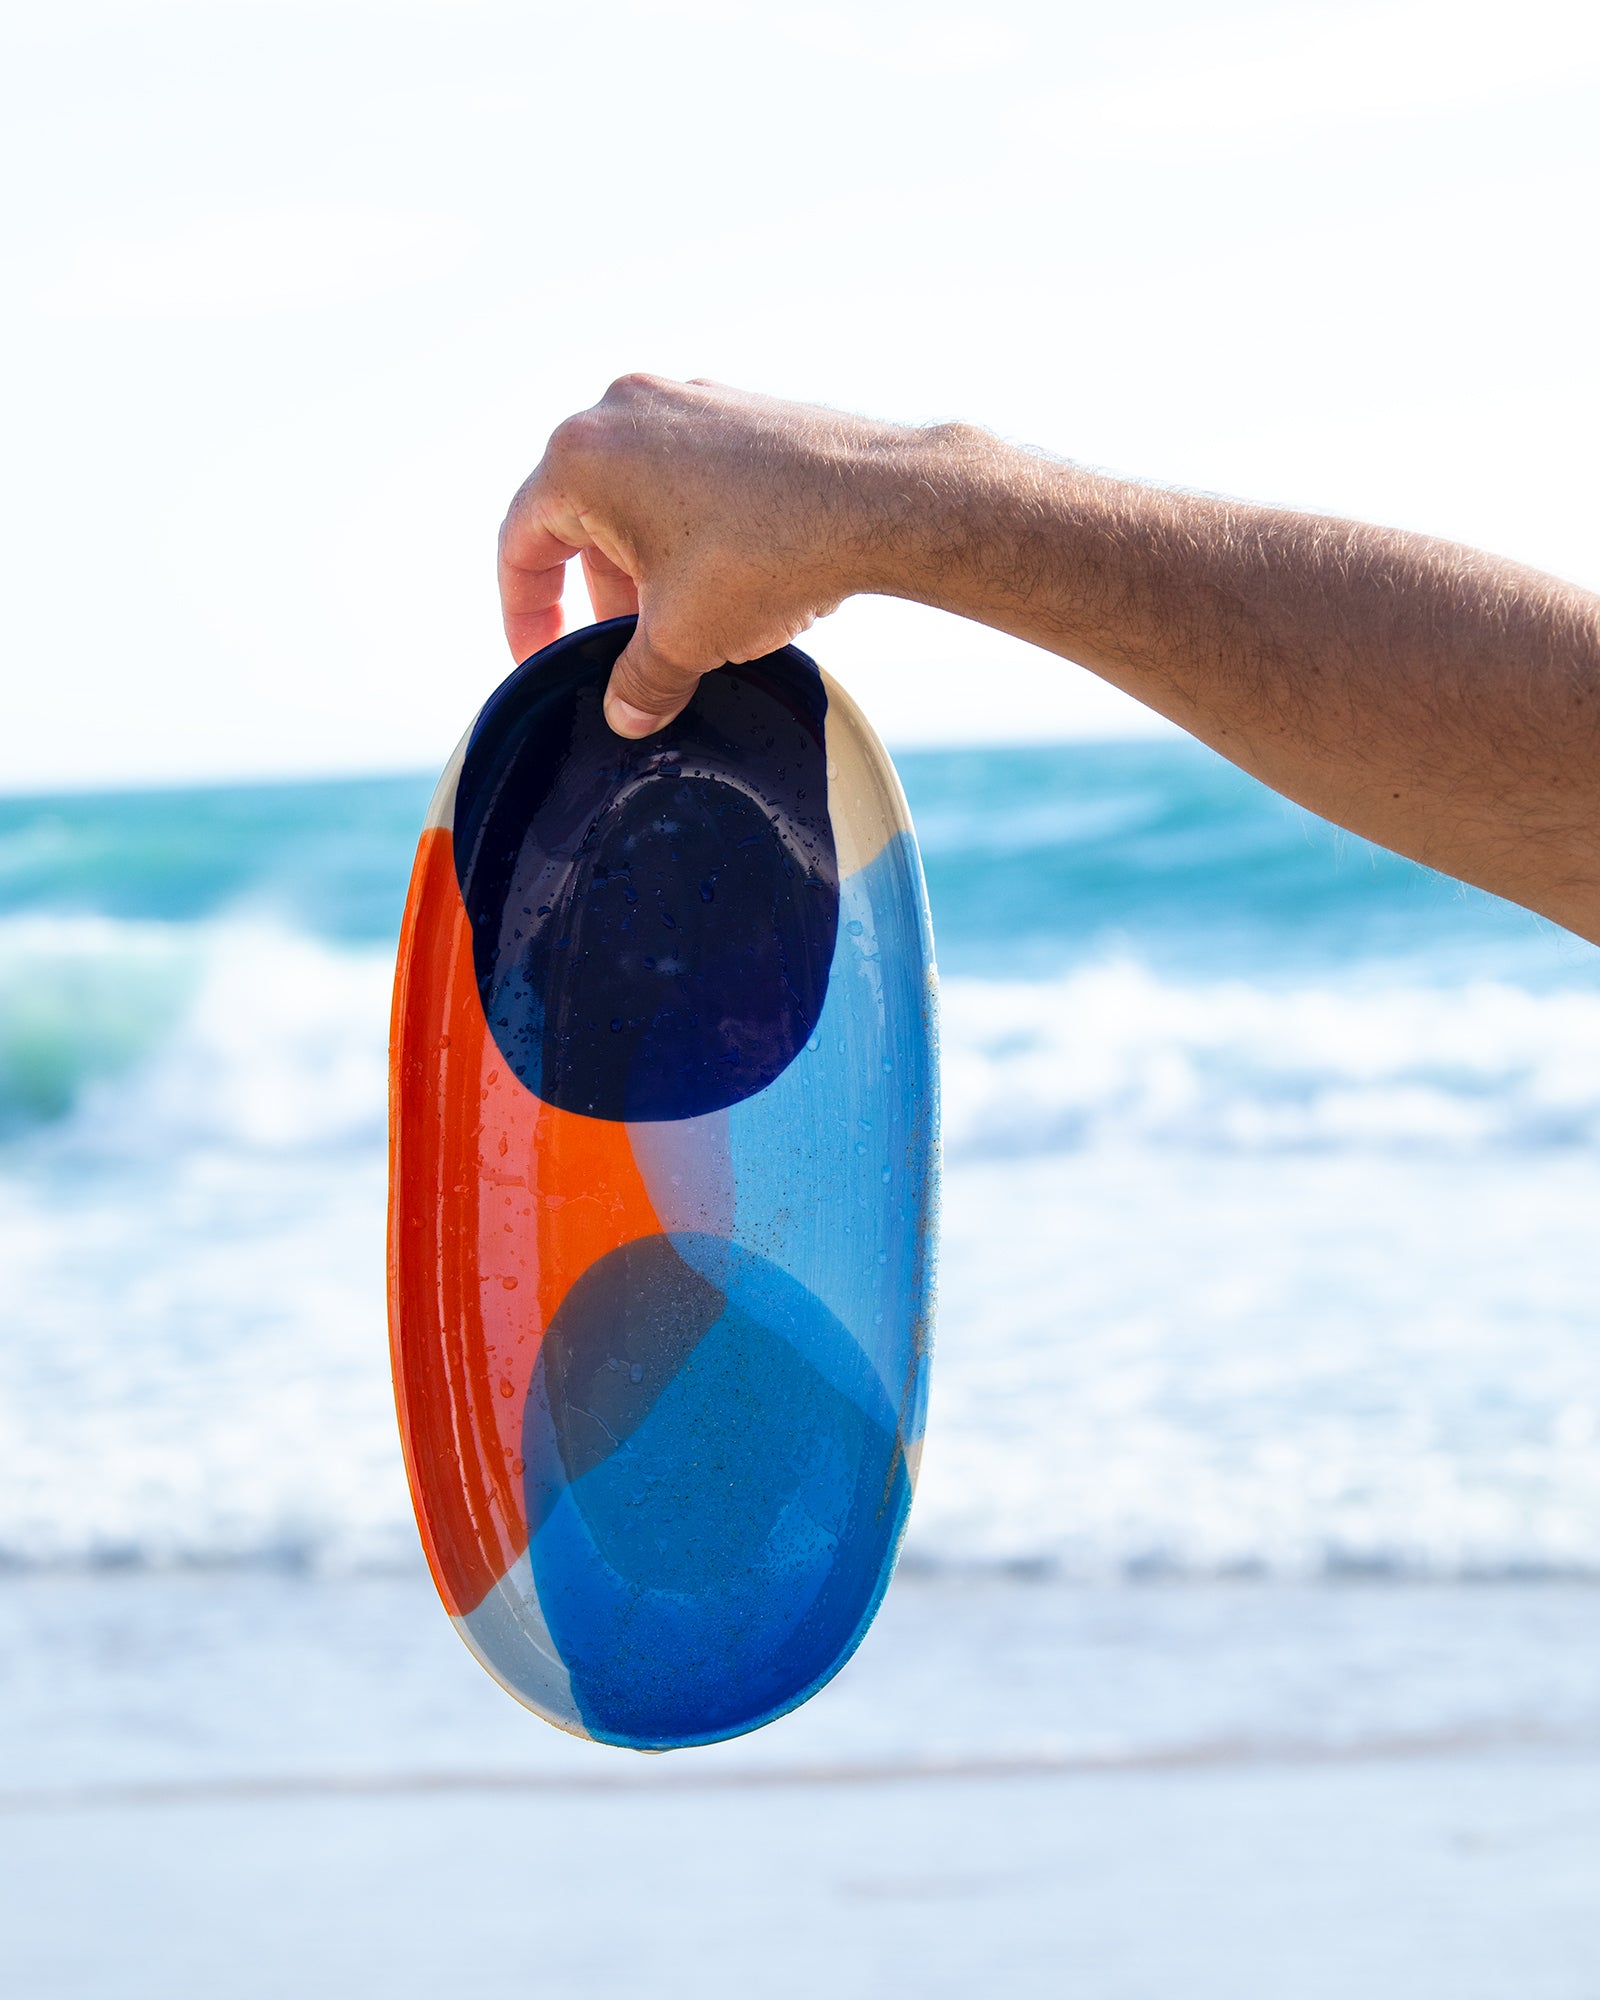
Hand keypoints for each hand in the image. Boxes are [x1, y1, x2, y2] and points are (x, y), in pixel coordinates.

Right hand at [498, 375, 916, 735]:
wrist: (877, 502)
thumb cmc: (765, 558)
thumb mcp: (684, 640)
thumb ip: (639, 683)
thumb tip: (627, 715)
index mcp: (579, 458)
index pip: (520, 545)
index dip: (525, 616)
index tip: (544, 658)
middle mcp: (620, 411)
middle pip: (579, 518)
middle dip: (599, 594)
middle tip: (628, 650)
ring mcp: (682, 400)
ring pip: (635, 497)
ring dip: (645, 565)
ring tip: (684, 621)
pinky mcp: (734, 408)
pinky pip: (686, 476)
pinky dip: (688, 530)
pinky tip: (729, 578)